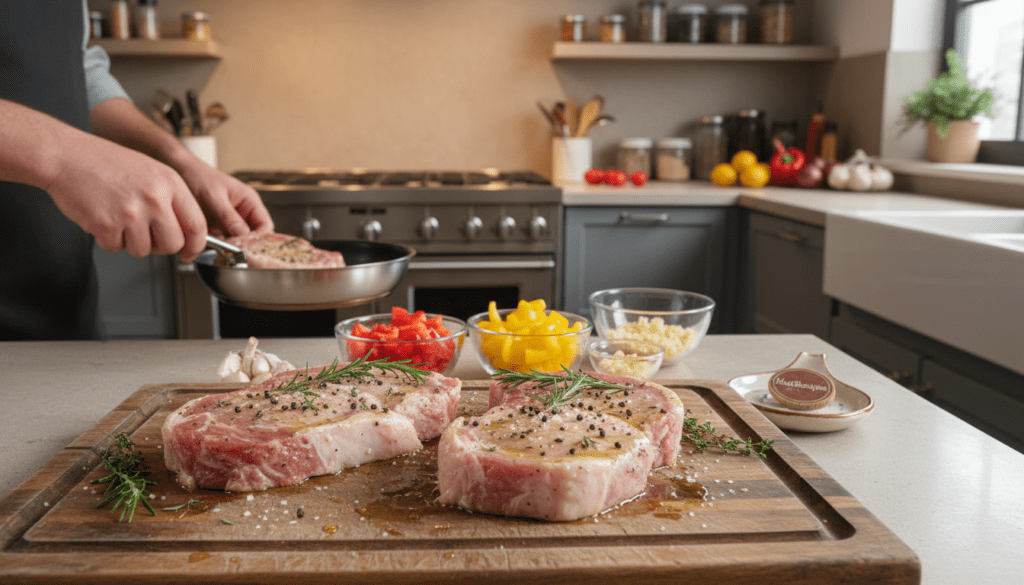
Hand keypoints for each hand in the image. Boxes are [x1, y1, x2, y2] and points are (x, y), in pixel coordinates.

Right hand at [45, 133, 208, 260]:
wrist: (66, 156)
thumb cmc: (105, 162)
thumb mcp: (151, 171)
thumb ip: (171, 199)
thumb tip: (186, 231)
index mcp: (170, 183)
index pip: (197, 225)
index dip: (196, 245)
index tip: (190, 252)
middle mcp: (155, 198)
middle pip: (173, 244)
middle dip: (160, 245)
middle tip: (146, 234)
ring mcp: (131, 213)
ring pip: (143, 250)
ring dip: (131, 241)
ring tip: (119, 217)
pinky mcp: (107, 225)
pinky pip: (116, 248)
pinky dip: (109, 239)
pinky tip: (104, 217)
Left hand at [173, 157, 273, 239]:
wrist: (180, 173)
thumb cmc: (199, 178)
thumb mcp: (214, 196)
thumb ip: (228, 216)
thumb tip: (243, 234)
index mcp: (249, 201)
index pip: (265, 225)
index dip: (260, 238)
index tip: (247, 245)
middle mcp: (244, 212)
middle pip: (254, 235)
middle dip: (243, 243)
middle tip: (230, 247)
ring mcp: (232, 220)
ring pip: (239, 240)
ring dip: (230, 244)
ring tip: (217, 240)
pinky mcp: (220, 227)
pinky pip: (225, 240)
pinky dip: (219, 243)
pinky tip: (210, 239)